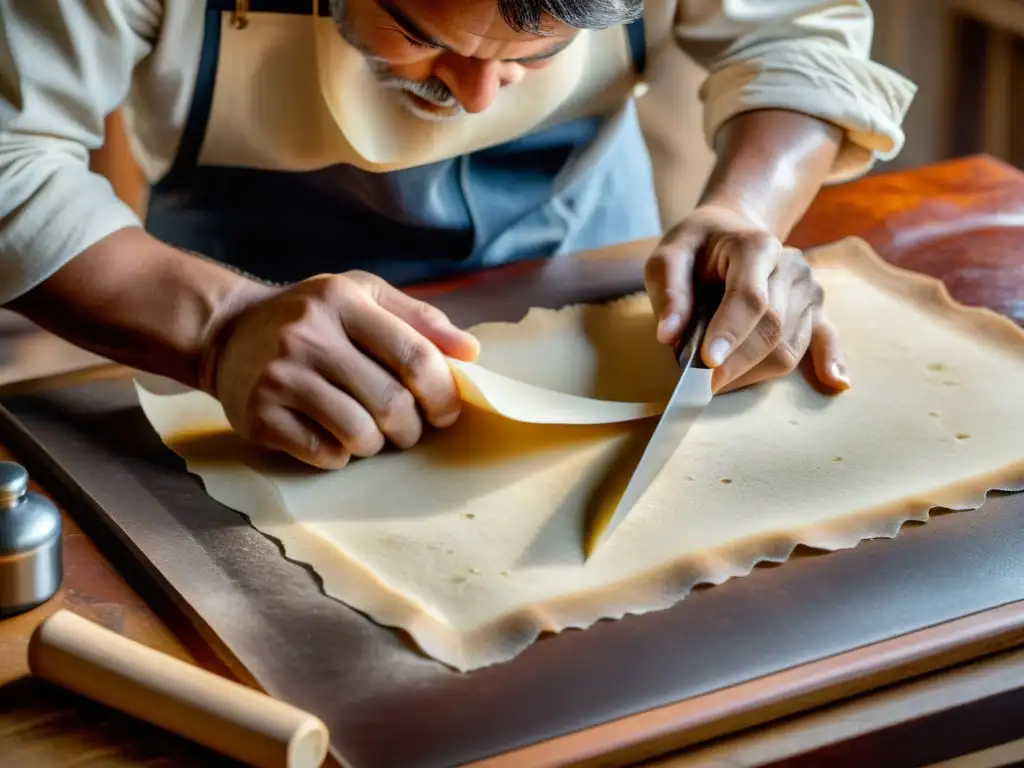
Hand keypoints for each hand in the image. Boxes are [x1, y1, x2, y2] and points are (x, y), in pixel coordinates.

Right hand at [201, 271, 478, 468]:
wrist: (227, 333)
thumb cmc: (313, 317)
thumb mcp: (363, 297)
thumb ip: (419, 319)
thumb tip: (471, 353)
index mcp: (344, 301)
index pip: (414, 356)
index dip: (442, 393)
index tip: (446, 412)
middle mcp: (309, 335)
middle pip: (391, 403)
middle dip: (412, 428)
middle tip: (409, 430)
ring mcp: (281, 376)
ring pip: (359, 434)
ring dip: (377, 444)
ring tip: (371, 434)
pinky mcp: (259, 415)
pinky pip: (323, 454)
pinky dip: (340, 456)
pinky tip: (333, 439)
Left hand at [644, 204, 849, 393]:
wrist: (729, 231)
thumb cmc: (696, 247)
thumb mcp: (668, 257)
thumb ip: (669, 293)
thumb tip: (669, 335)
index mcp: (756, 247)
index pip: (749, 297)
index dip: (730, 332)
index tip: (708, 362)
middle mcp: (790, 266)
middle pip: (771, 328)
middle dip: (736, 363)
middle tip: (700, 387)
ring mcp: (807, 288)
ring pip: (788, 346)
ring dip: (752, 372)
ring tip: (718, 382)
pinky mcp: (816, 308)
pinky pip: (824, 339)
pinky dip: (828, 361)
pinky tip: (835, 381)